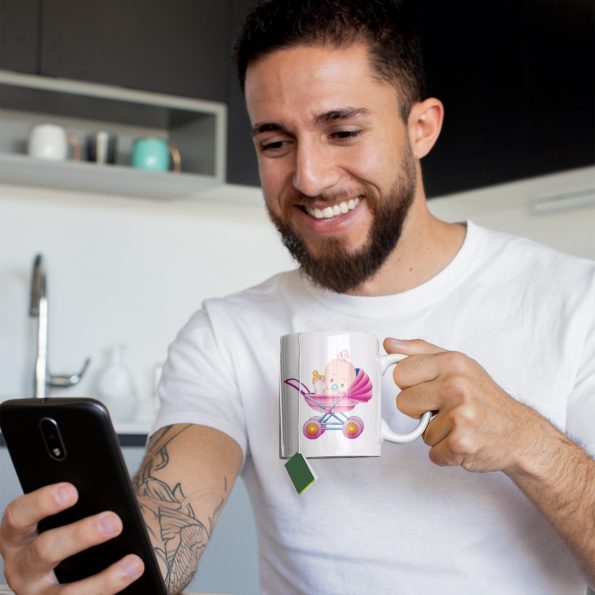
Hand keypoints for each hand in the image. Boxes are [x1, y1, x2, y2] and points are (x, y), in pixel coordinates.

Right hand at [0, 482, 143, 593]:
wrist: (92, 554)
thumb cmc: (81, 520)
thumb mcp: (75, 510)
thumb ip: (84, 502)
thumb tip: (112, 497)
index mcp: (18, 533)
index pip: (19, 515)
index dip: (42, 502)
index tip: (72, 491)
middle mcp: (21, 565)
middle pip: (44, 551)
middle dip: (80, 536)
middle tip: (114, 522)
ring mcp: (37, 593)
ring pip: (64, 594)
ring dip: (103, 580)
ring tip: (134, 563)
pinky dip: (108, 590)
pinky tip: (132, 575)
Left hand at [384, 338, 543, 473]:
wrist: (520, 433)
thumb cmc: (484, 398)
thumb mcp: (457, 364)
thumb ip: (420, 351)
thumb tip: (389, 344)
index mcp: (452, 362)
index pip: (400, 373)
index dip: (410, 385)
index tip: (427, 389)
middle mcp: (456, 386)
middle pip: (403, 402)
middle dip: (418, 410)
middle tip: (443, 409)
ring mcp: (459, 415)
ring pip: (419, 431)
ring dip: (436, 433)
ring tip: (458, 424)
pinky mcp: (461, 443)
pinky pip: (432, 452)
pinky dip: (445, 453)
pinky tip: (464, 441)